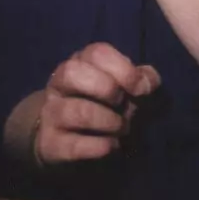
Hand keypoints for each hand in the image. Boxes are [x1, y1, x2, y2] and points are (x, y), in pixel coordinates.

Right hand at [28, 42, 160, 165]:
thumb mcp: (121, 88)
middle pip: (72, 72)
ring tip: (121, 129)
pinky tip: (111, 146)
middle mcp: (59, 84)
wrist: (62, 140)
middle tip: (124, 105)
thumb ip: (139, 79)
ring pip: (72, 110)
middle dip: (105, 88)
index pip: (96, 53)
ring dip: (105, 121)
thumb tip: (148, 82)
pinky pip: (73, 145)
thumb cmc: (100, 106)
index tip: (140, 89)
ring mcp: (50, 113)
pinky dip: (98, 146)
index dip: (122, 69)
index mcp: (80, 64)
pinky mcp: (51, 144)